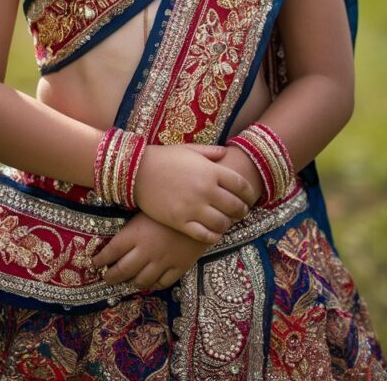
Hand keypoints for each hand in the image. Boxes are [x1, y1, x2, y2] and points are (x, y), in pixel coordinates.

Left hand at [92, 212, 209, 291]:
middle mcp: (145, 251)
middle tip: (106, 277)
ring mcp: (163, 261)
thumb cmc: (171, 202)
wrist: (203, 207)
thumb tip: (116, 232)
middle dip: (111, 276)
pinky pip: (162, 283)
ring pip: (141, 281)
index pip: (110, 252)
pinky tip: (149, 283)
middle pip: (122, 271)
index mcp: (135, 234)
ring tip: (125, 283)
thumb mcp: (148, 208)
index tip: (94, 263)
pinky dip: (153, 286)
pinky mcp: (179, 267)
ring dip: (131, 284)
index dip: (100, 260)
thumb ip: (133, 224)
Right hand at [133, 144, 252, 242]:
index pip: (240, 185)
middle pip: (235, 206)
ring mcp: (193, 207)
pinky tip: (214, 232)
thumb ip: (210, 153)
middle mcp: (206, 190)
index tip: (250, 197)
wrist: (137, 172)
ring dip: (228, 224)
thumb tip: (226, 152)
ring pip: (222, 223)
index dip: (249, 193)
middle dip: (242, 210)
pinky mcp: (181, 222)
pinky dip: (213, 236)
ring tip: (227, 222)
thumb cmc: (164, 158)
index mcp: (210, 171)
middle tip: (241, 212)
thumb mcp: (189, 150)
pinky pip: (205, 235)